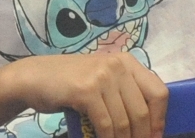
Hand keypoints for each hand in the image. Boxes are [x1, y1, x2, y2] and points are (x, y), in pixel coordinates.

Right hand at [15, 52, 166, 137]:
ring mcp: (102, 78)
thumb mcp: (103, 79)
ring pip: (124, 120)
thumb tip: (147, 121)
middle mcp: (119, 66)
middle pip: (142, 109)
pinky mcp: (86, 91)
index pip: (158, 91)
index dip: (160, 117)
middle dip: (143, 134)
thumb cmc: (71, 83)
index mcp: (129, 63)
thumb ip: (123, 91)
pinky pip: (105, 123)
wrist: (34, 77)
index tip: (156, 136)